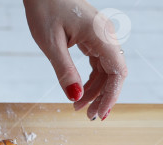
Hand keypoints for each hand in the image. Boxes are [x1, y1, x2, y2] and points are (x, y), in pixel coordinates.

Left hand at [23, 0, 127, 119]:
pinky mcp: (92, 36)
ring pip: (105, 70)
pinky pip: (97, 62)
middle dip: (102, 97)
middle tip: (88, 116)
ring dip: (94, 90)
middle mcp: (106, 35)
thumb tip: (75, 97)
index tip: (100, 114)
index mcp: (101, 35)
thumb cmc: (45, 8)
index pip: (117, 71)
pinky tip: (78, 90)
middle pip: (113, 73)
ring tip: (77, 107)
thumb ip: (64, 71)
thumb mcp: (51, 44)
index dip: (112, 96)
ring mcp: (101, 35)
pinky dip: (89, 79)